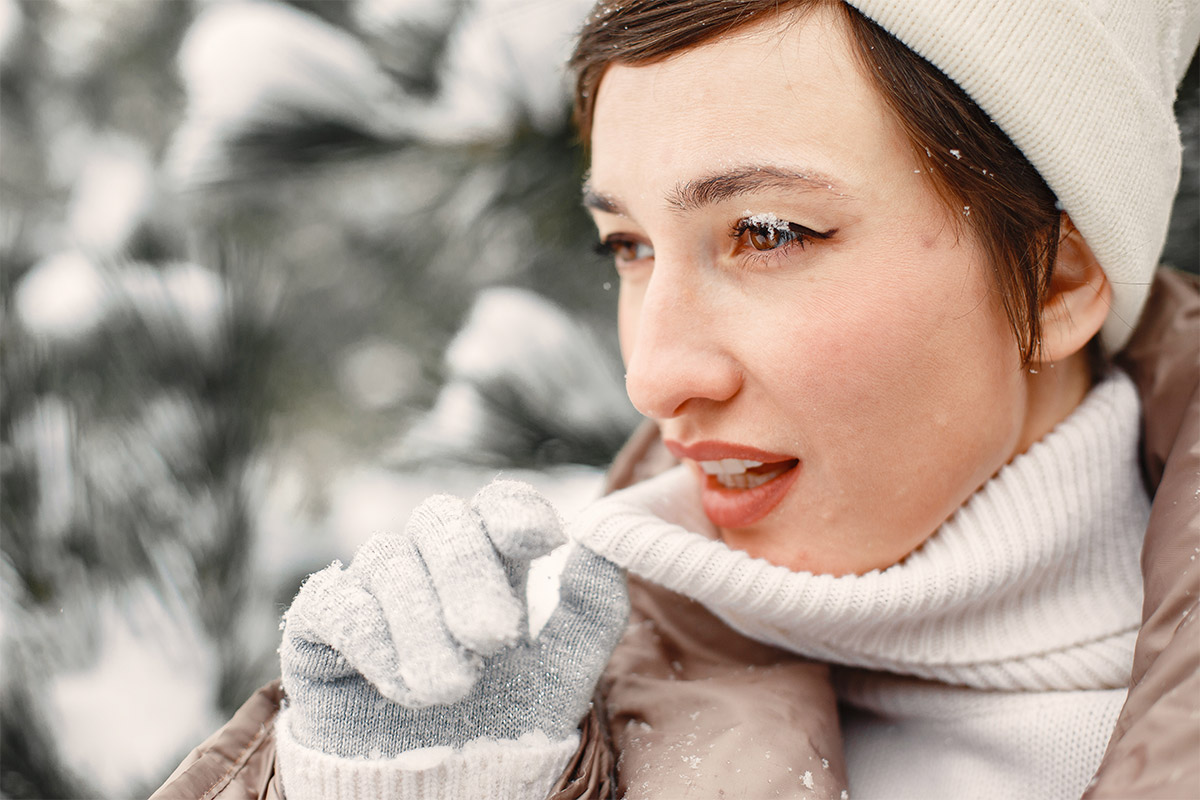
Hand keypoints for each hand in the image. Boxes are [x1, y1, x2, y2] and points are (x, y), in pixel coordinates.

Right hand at [279, 480, 628, 757]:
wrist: (439, 792)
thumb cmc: (503, 726)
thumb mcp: (561, 677)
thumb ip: (589, 614)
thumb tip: (607, 544)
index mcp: (490, 561)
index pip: (496, 504)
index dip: (515, 509)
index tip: (543, 539)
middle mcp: (427, 562)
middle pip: (440, 520)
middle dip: (469, 573)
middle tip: (494, 637)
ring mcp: (370, 587)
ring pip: (388, 560)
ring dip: (423, 626)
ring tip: (451, 691)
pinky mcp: (319, 625)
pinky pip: (334, 603)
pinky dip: (371, 640)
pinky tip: (400, 687)